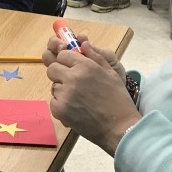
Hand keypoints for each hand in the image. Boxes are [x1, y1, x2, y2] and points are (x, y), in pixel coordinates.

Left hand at [45, 40, 139, 155]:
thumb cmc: (118, 100)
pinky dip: (61, 104)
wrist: (119, 127)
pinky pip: (53, 101)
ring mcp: (64, 94)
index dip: (66, 61)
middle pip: (53, 68)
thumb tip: (83, 43)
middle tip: (71, 83)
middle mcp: (72, 77)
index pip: (63, 55)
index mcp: (85, 66)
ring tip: (78, 99)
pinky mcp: (59, 109)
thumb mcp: (111, 73)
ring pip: (54, 86)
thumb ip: (95, 56)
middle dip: (60, 73)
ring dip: (62, 90)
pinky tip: (75, 108)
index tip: (71, 67)